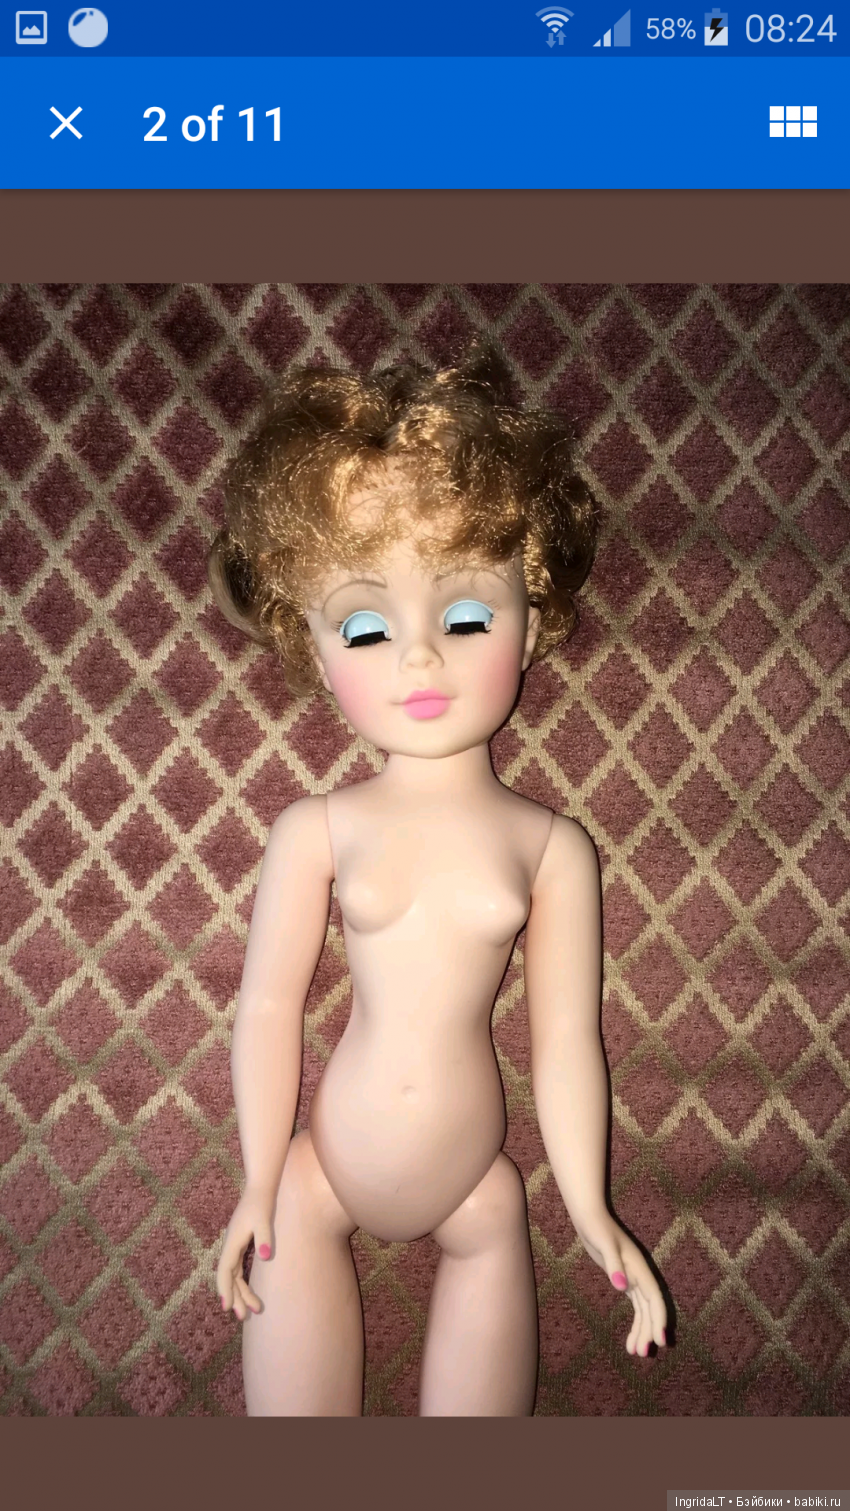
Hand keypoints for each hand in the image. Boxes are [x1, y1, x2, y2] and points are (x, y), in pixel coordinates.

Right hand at [216, 1188, 275, 1321]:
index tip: (227, 1307)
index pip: (224, 1271)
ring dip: (240, 1292)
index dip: (225, 1289)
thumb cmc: (261, 1203)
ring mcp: (234, 1245)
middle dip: (235, 1297)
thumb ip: (264, 1237)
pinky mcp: (241, 1244)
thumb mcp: (264, 1220)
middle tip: (244, 1316)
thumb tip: (264, 1255)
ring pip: (234, 1275)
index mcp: (232, 1243)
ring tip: (254, 1310)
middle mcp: (230, 1246)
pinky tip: (248, 1291)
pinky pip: (238, 1269)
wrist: (260, 1188)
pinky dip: (242, 1282)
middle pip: (229, 1277)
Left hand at [573, 1210, 666, 1356]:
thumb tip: (622, 1288)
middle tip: (642, 1354)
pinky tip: (630, 1338)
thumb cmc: (596, 1227)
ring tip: (635, 1352)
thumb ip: (614, 1266)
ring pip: (643, 1310)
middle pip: (650, 1308)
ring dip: (642, 1330)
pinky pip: (636, 1306)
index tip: (660, 1340)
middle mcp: (639, 1274)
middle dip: (648, 1330)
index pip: (654, 1298)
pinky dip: (635, 1322)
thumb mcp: (604, 1245)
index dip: (658, 1319)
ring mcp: (633, 1277)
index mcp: (639, 1268)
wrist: (590, 1216)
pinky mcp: (625, 1279)